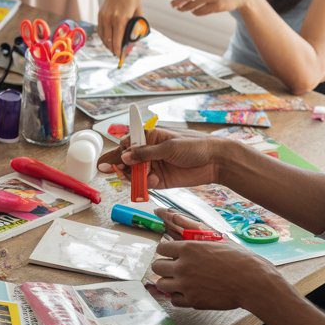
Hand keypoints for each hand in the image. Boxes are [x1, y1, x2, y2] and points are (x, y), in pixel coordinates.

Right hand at [97, 127, 223, 188]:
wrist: (216, 162)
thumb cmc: (195, 146)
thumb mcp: (169, 147)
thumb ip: (145, 153)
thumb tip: (125, 156)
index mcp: (149, 137)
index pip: (126, 144)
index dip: (116, 153)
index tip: (108, 162)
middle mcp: (149, 152)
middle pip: (126, 160)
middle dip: (119, 166)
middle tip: (112, 171)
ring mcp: (154, 167)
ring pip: (133, 174)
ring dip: (130, 177)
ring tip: (132, 178)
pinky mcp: (160, 180)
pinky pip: (144, 184)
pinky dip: (142, 186)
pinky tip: (149, 183)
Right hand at [98, 0, 143, 56]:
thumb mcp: (139, 12)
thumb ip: (137, 26)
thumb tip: (133, 40)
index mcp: (121, 18)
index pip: (117, 40)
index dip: (118, 50)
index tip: (120, 57)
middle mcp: (110, 18)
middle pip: (109, 40)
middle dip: (113, 49)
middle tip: (118, 54)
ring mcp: (103, 16)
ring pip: (103, 36)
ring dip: (107, 44)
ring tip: (113, 49)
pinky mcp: (100, 14)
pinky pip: (100, 30)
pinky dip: (103, 37)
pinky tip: (108, 40)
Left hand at [151, 212, 285, 310]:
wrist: (254, 282)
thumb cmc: (239, 258)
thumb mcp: (217, 239)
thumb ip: (192, 229)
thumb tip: (173, 216)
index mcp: (188, 248)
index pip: (161, 248)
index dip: (167, 251)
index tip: (173, 254)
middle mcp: (183, 266)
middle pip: (157, 266)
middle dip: (164, 266)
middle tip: (175, 267)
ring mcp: (186, 285)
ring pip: (161, 284)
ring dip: (169, 281)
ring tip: (180, 280)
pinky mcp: (193, 301)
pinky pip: (173, 299)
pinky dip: (178, 296)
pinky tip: (187, 291)